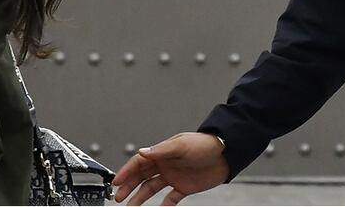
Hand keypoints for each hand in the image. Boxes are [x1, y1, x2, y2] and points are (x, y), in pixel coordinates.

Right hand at [112, 132, 228, 204]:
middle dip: (129, 186)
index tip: (116, 182)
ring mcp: (174, 176)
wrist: (227, 154)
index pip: (139, 162)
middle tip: (118, 197)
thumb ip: (161, 150)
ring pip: (152, 188)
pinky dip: (162, 205)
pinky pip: (169, 198)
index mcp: (163, 152)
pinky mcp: (184, 187)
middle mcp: (166, 164)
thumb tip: (141, 152)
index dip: (127, 172)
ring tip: (130, 206)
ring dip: (140, 197)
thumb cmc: (205, 145)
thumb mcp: (181, 145)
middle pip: (142, 176)